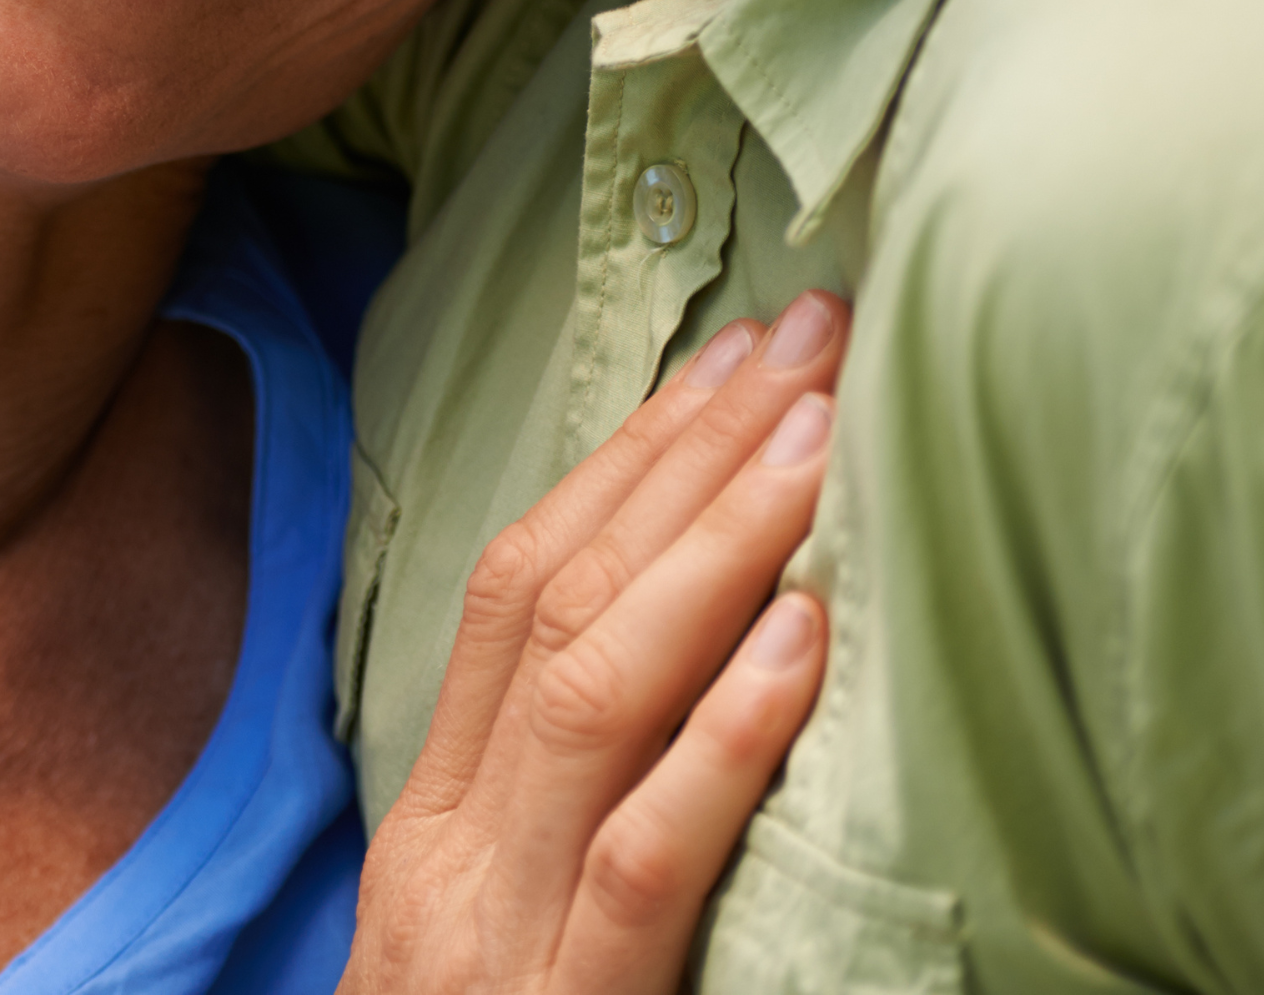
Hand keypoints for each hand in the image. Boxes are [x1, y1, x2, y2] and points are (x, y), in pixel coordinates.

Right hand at [342, 292, 844, 994]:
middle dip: (693, 447)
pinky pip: (645, 865)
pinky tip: (802, 641)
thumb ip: (575, 812)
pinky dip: (724, 737)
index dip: (634, 450)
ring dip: (717, 542)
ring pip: (593, 690)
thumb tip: (717, 651)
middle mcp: (449, 855)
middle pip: (559, 594)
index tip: (742, 347)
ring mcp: (494, 943)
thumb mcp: (504, 942)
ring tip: (828, 433)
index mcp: (436, 825)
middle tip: (818, 329)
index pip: (521, 579)